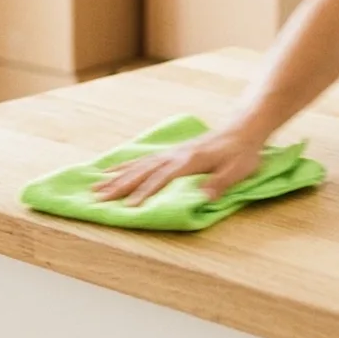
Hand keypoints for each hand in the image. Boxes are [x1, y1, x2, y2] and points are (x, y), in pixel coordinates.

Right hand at [93, 128, 265, 205]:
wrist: (243, 129)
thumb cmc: (242, 153)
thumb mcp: (238, 170)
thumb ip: (220, 183)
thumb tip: (204, 197)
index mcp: (189, 161)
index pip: (162, 180)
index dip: (144, 194)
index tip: (128, 208)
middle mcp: (175, 156)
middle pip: (142, 172)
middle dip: (119, 186)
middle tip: (97, 199)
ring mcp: (171, 153)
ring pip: (138, 166)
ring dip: (116, 177)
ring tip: (95, 188)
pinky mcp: (171, 152)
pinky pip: (143, 159)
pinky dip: (125, 165)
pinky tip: (111, 169)